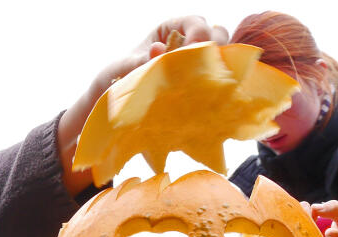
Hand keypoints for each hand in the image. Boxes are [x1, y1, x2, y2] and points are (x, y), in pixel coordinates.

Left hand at [57, 17, 227, 194]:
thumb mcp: (122, 69)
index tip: (195, 50)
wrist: (115, 113)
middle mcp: (188, 45)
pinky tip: (209, 102)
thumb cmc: (115, 82)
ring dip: (219, 71)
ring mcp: (197, 67)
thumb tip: (159, 50)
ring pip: (222, 60)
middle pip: (217, 36)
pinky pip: (218, 86)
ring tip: (207, 89)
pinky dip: (218, 91)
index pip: (195, 22)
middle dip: (215, 50)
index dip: (199, 33)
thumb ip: (139, 61)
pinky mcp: (201, 90)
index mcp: (169, 30)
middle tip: (205, 71)